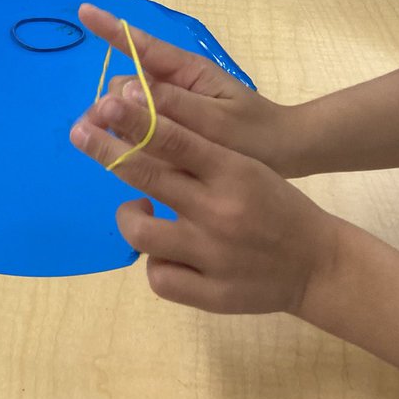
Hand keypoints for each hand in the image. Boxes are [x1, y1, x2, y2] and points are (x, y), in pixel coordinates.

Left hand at [69, 88, 341, 315]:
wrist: (318, 265)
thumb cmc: (275, 205)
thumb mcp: (246, 167)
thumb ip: (199, 153)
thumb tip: (140, 128)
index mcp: (234, 172)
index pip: (176, 139)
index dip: (137, 120)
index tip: (107, 104)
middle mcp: (219, 211)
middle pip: (148, 177)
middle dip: (107, 151)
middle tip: (80, 132)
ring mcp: (212, 257)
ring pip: (140, 232)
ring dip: (129, 215)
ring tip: (137, 208)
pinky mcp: (209, 295)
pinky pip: (156, 276)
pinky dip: (154, 261)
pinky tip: (164, 249)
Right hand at [78, 5, 305, 176]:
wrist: (284, 153)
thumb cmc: (255, 134)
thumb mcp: (217, 121)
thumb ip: (173, 106)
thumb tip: (127, 92)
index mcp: (186, 71)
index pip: (141, 45)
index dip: (110, 28)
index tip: (83, 10)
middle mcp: (172, 82)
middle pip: (123, 85)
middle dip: (110, 106)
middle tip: (107, 135)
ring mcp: (170, 104)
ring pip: (125, 108)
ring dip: (118, 125)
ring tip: (125, 153)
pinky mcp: (170, 126)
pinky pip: (137, 124)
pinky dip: (130, 137)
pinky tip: (134, 156)